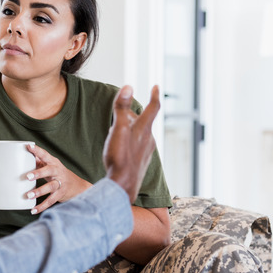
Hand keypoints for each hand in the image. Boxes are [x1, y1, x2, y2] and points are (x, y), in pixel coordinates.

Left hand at [25, 144, 92, 214]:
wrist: (78, 186)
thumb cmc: (59, 174)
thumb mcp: (51, 165)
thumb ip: (39, 161)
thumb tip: (24, 153)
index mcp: (54, 163)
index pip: (45, 155)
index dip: (37, 150)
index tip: (29, 146)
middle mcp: (58, 172)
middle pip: (49, 171)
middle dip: (38, 173)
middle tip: (28, 176)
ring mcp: (60, 183)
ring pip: (51, 187)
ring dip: (40, 191)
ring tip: (29, 195)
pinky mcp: (60, 194)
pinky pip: (51, 201)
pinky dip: (42, 206)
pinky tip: (33, 210)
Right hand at [103, 85, 159, 201]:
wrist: (123, 186)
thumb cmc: (119, 158)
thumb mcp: (118, 129)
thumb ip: (122, 108)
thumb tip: (128, 87)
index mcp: (144, 129)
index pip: (153, 107)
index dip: (154, 95)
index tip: (155, 86)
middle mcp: (149, 140)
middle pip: (143, 121)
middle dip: (133, 115)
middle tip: (122, 113)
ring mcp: (146, 152)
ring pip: (140, 134)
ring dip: (130, 129)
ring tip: (117, 132)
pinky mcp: (141, 162)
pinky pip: (137, 146)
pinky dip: (130, 141)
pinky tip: (121, 149)